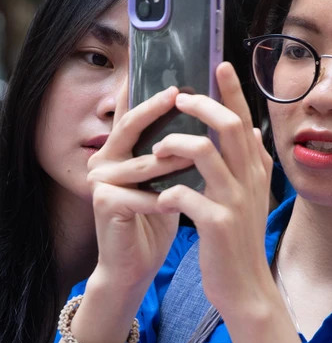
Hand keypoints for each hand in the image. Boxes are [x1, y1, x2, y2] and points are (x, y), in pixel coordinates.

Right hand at [87, 85, 190, 293]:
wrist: (135, 263)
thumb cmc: (157, 218)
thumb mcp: (171, 178)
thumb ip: (184, 148)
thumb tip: (221, 117)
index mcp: (119, 149)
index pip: (138, 115)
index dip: (154, 97)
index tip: (181, 79)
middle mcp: (104, 160)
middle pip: (131, 126)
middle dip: (156, 110)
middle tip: (180, 94)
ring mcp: (101, 182)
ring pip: (145, 163)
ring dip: (176, 159)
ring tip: (205, 151)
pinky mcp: (106, 204)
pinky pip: (143, 196)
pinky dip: (169, 197)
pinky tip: (188, 197)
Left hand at [153, 62, 273, 316]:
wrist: (246, 287)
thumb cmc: (241, 241)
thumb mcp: (254, 198)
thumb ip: (253, 164)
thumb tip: (255, 132)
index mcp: (257, 172)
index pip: (247, 121)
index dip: (233, 92)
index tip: (220, 65)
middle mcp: (250, 180)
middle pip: (231, 126)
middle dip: (204, 104)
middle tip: (181, 95)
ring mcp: (235, 201)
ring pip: (206, 152)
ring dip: (177, 143)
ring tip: (158, 147)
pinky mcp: (216, 223)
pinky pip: (184, 195)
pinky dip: (165, 191)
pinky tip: (158, 197)